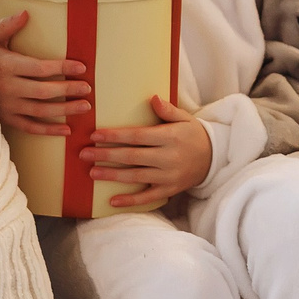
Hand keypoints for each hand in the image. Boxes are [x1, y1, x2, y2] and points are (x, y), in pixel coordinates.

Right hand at [0, 12, 89, 135]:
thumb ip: (8, 26)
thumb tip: (25, 13)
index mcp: (6, 67)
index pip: (39, 68)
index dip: (61, 68)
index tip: (81, 67)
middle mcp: (7, 88)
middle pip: (43, 92)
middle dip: (67, 90)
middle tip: (87, 88)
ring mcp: (7, 106)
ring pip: (40, 111)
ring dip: (64, 110)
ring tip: (85, 106)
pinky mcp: (7, 119)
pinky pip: (30, 128)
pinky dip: (49, 131)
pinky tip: (67, 130)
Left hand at [85, 96, 211, 209]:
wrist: (214, 158)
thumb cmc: (193, 134)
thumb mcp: (185, 118)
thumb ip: (168, 110)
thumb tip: (153, 98)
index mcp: (170, 137)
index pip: (138, 136)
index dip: (116, 136)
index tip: (95, 135)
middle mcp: (168, 157)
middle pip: (132, 157)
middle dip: (106, 155)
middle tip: (84, 153)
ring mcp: (169, 176)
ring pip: (136, 177)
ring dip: (112, 175)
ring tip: (92, 172)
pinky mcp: (170, 190)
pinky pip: (148, 197)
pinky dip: (130, 200)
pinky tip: (111, 200)